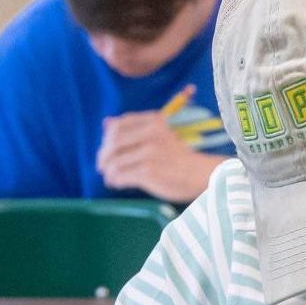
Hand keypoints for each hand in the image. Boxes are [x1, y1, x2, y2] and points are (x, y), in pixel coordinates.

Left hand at [96, 109, 221, 201]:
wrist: (203, 174)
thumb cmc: (181, 157)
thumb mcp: (160, 135)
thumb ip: (134, 128)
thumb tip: (105, 122)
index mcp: (154, 121)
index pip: (117, 125)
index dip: (107, 138)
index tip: (108, 149)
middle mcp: (150, 134)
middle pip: (113, 143)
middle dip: (103, 157)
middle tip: (103, 166)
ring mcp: (149, 153)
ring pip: (114, 162)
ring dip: (109, 171)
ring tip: (111, 177)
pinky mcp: (148, 171)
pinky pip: (121, 175)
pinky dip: (115, 180)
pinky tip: (118, 183)